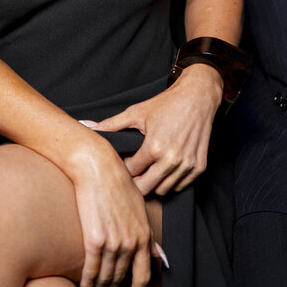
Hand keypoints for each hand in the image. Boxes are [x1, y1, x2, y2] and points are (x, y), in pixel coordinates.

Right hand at [69, 142, 154, 286]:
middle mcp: (131, 241)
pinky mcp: (95, 238)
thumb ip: (147, 236)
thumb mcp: (139, 207)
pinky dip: (87, 284)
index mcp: (143, 234)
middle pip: (121, 280)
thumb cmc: (115, 182)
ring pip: (106, 278)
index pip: (143, 276)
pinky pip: (91, 269)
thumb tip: (160, 256)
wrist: (95, 165)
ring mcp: (114, 241)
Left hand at [82, 64, 221, 196]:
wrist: (197, 97)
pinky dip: (172, 180)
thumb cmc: (166, 104)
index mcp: (154, 147)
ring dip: (155, 182)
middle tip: (135, 170)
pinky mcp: (199, 167)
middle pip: (146, 188)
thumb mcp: (137, 112)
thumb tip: (87, 126)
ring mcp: (187, 165)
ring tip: (150, 168)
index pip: (131, 172)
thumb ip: (111, 124)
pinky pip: (181, 186)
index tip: (125, 160)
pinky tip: (165, 167)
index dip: (125, 167)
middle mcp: (171, 159)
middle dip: (137, 181)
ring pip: (164, 190)